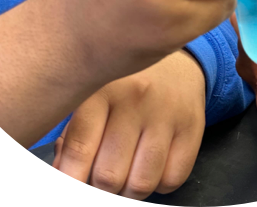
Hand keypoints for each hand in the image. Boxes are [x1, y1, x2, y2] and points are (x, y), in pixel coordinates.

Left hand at [52, 50, 205, 199]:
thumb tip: (64, 180)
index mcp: (101, 89)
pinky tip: (153, 164)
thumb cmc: (125, 89)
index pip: (78, 150)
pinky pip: (171, 181)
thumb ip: (73, 137)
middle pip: (108, 176)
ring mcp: (166, 111)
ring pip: (140, 185)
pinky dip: (158, 185)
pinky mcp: (192, 125)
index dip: (68, 186)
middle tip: (102, 179)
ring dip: (129, 192)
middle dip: (100, 190)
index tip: (70, 197)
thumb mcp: (93, 98)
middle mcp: (135, 97)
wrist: (175, 64)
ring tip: (127, 174)